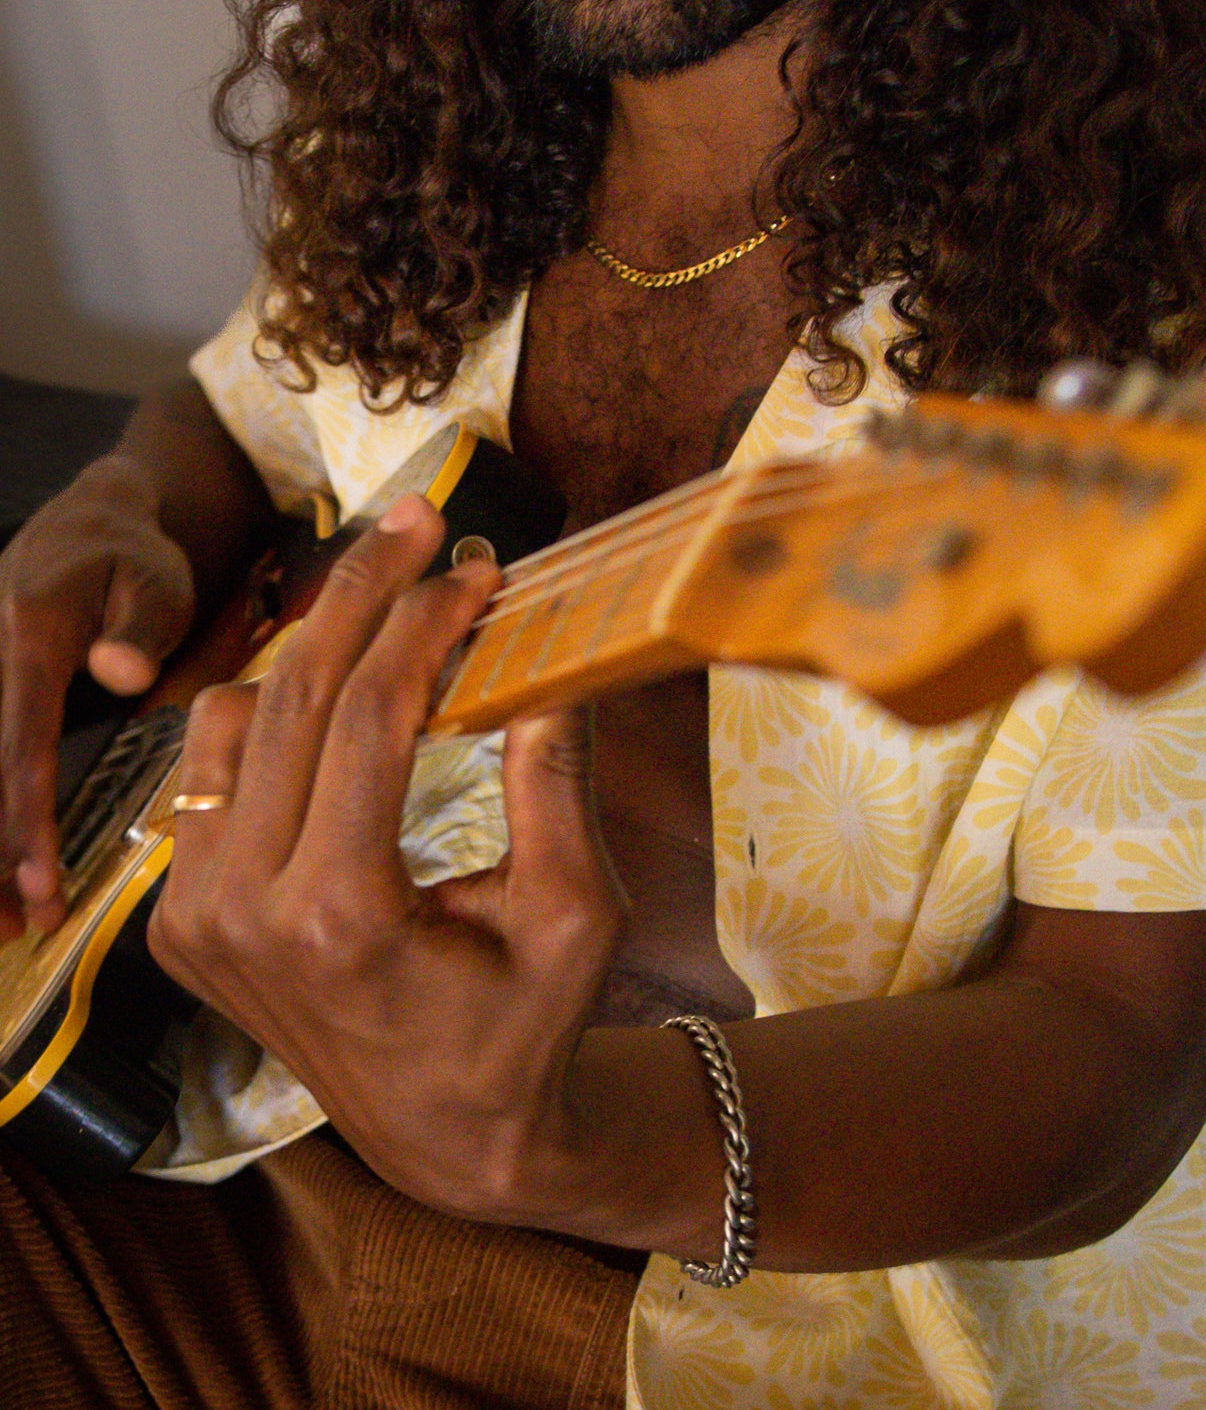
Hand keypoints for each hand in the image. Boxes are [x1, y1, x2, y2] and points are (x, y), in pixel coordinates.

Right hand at [0, 456, 193, 936]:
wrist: (92, 521)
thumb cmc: (134, 555)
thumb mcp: (153, 574)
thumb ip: (141, 623)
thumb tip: (121, 673)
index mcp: (26, 638)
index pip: (19, 744)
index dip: (25, 820)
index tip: (40, 881)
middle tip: (16, 927)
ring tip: (4, 925)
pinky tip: (1, 879)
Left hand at [147, 495, 629, 1224]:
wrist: (444, 1133)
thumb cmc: (526, 1026)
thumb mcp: (575, 917)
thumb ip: (557, 787)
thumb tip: (548, 664)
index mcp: (339, 917)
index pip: (368, 717)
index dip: (427, 622)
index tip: (479, 567)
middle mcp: (242, 913)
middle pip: (292, 694)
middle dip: (362, 591)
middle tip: (419, 520)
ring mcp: (196, 918)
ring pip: (230, 716)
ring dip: (306, 643)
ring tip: (385, 599)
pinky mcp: (181, 919)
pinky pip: (206, 771)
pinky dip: (268, 710)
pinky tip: (335, 684)